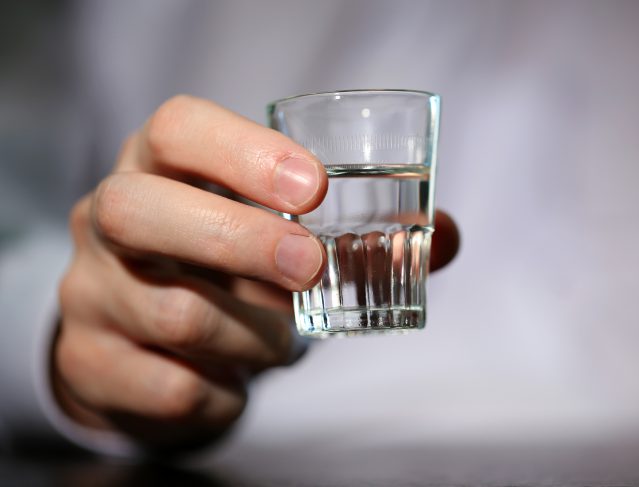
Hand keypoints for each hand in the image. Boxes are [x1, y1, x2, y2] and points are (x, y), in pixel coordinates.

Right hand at [55, 95, 459, 451]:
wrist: (143, 347)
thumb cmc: (225, 273)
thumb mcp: (277, 239)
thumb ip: (362, 234)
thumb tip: (446, 236)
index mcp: (158, 167)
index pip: (176, 129)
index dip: (243, 151)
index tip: (314, 187)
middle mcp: (107, 218)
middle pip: (139, 209)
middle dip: (237, 240)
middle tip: (310, 269)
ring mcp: (88, 291)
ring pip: (172, 312)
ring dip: (252, 333)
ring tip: (279, 338)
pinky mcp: (89, 362)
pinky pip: (169, 386)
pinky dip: (226, 389)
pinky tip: (234, 379)